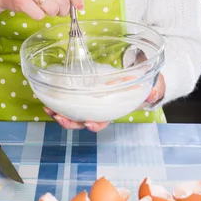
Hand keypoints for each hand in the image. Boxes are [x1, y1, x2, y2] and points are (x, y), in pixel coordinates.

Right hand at [0, 0, 87, 20]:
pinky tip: (34, 9)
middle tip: (58, 9)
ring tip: (45, 8)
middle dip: (63, 9)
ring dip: (52, 13)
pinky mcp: (21, 0)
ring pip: (52, 9)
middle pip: (63, 0)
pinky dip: (39, 16)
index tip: (80, 6)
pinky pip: (39, 16)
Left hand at [44, 74, 165, 130]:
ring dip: (58, 113)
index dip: (96, 124)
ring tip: (48, 108)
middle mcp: (98, 109)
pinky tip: (46, 97)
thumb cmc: (140, 86)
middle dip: (70, 122)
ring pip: (71, 113)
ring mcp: (88, 102)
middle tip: (59, 118)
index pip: (103, 120)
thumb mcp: (148, 87)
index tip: (89, 123)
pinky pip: (67, 100)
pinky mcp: (80, 92)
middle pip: (81, 121)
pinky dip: (56, 100)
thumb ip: (151, 91)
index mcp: (112, 110)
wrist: (135, 76)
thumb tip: (153, 92)